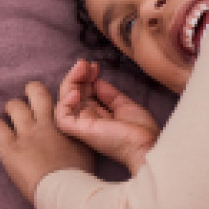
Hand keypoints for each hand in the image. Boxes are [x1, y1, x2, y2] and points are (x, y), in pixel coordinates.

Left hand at [0, 82, 93, 203]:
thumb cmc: (77, 174)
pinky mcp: (9, 148)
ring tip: (12, 111)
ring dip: (13, 107)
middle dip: (32, 90)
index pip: (59, 98)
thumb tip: (78, 127)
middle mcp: (44, 123)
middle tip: (29, 94)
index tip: (52, 99)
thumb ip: (80, 134)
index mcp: (65, 123)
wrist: (61, 190)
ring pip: (14, 106)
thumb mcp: (86, 150)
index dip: (56, 97)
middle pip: (36, 92)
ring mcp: (25, 134)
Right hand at [55, 59, 159, 174]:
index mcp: (99, 116)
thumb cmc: (140, 130)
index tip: (95, 66)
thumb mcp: (124, 105)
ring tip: (81, 68)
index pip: (85, 94)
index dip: (87, 78)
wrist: (146, 145)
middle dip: (78, 76)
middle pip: (74, 95)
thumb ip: (109, 94)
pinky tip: (77, 91)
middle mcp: (88, 120)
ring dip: (70, 82)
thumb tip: (97, 82)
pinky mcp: (79, 131)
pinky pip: (62, 117)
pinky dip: (65, 102)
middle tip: (85, 63)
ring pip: (65, 102)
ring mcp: (82, 126)